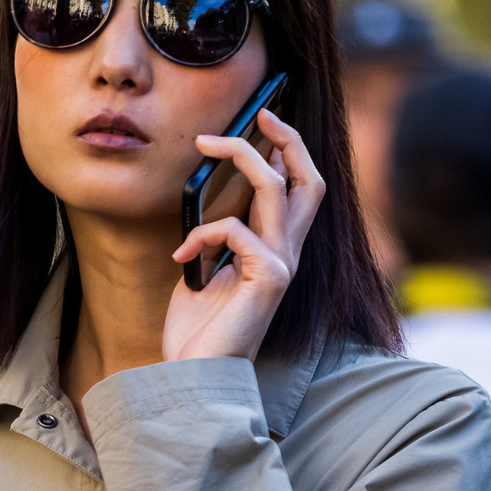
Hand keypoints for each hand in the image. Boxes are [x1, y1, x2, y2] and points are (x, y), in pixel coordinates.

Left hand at [163, 108, 324, 365]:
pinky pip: (236, 230)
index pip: (300, 190)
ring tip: (205, 145)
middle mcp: (288, 255)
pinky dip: (203, 233)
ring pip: (276, 188)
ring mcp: (282, 266)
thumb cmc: (198, 332)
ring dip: (241, 155)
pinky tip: (182, 256)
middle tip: (261, 112)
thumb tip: (204, 198)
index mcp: (276, 251)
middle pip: (309, 179)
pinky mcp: (268, 279)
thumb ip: (215, 236)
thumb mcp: (205, 270)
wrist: (196, 378)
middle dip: (288, 138)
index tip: (263, 119)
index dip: (289, 150)